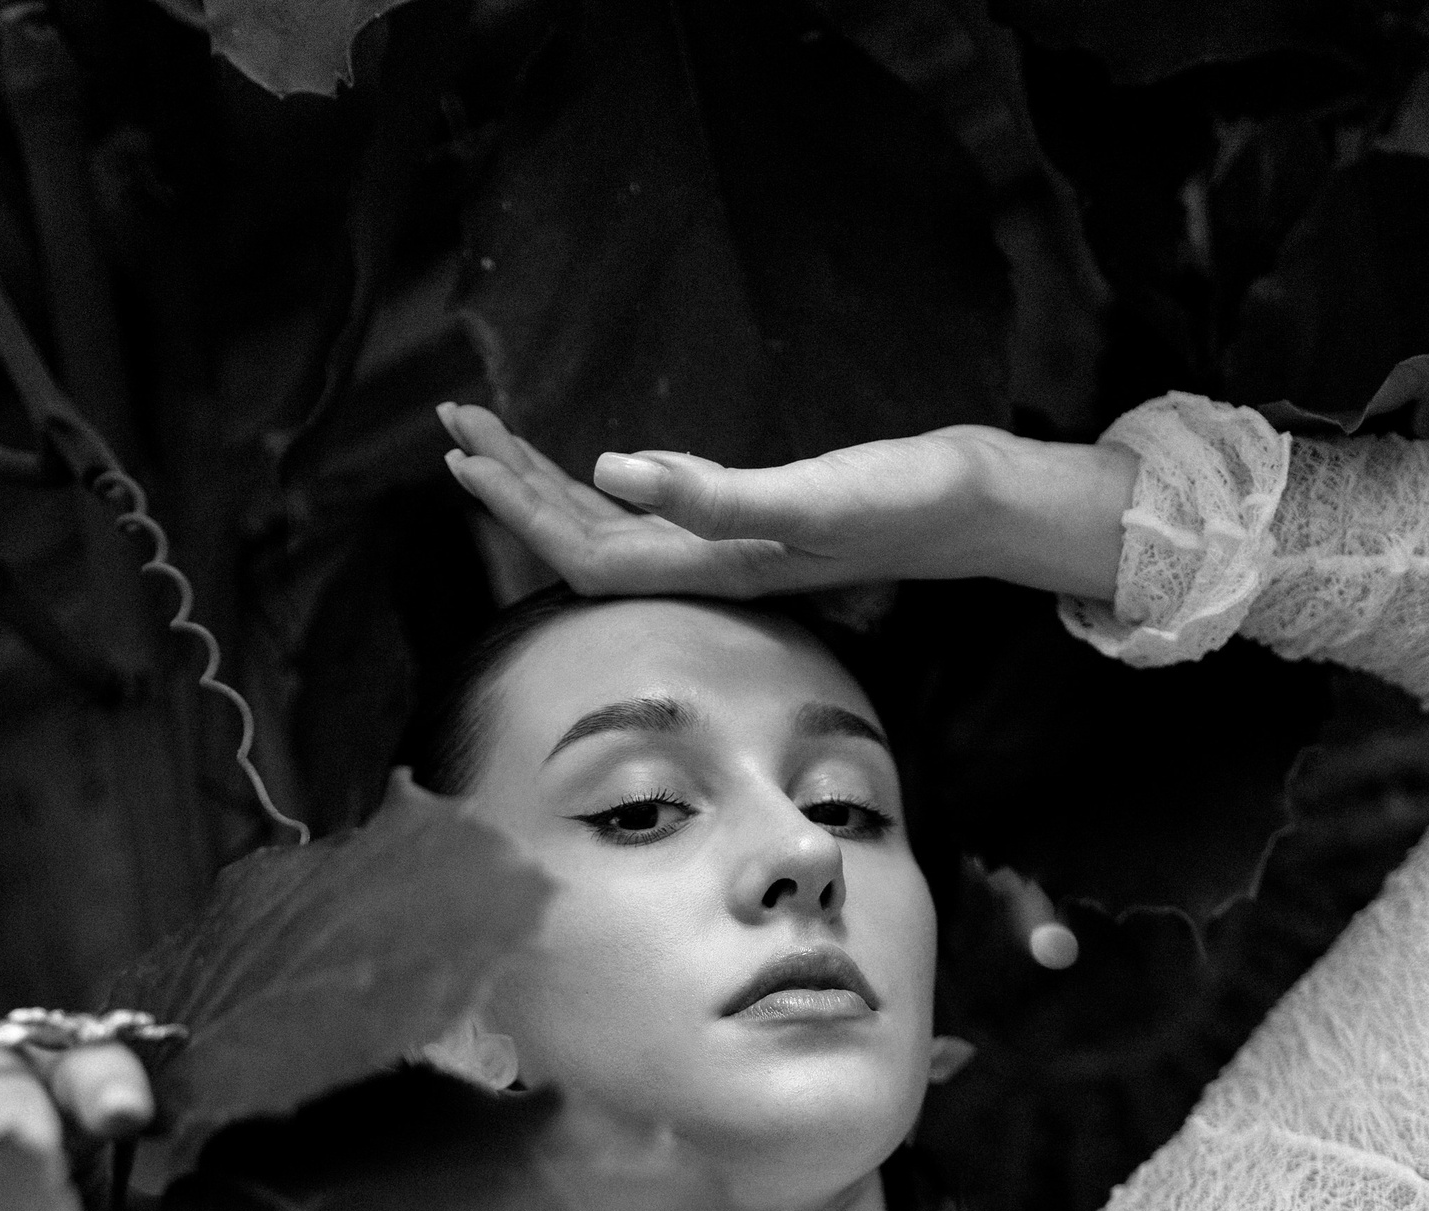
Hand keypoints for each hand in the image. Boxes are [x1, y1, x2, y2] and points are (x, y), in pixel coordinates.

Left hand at [439, 403, 1135, 603]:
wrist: (977, 511)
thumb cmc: (906, 502)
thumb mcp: (814, 494)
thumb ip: (714, 495)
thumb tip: (612, 473)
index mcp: (711, 566)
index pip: (586, 552)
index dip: (519, 510)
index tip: (463, 457)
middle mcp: (707, 567)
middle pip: (583, 540)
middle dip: (514, 486)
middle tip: (451, 425)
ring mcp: (727, 551)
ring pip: (612, 527)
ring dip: (547, 485)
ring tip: (488, 436)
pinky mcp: (749, 526)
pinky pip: (651, 516)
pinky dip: (601, 490)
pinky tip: (584, 471)